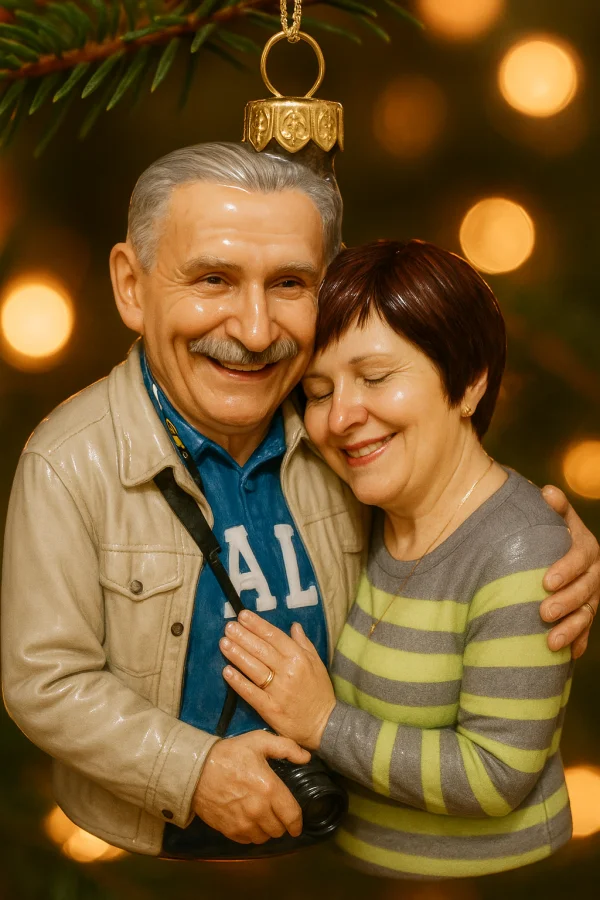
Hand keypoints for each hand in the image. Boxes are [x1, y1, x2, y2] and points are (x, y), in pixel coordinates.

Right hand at [192, 730, 309, 843]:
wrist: (196, 769)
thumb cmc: (229, 754)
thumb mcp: (259, 741)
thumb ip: (286, 747)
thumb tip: (306, 758)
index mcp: (269, 789)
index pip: (292, 816)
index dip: (297, 823)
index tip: (297, 825)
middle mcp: (259, 810)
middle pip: (279, 830)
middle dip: (281, 824)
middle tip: (277, 815)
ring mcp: (243, 823)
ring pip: (264, 838)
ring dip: (266, 830)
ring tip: (263, 819)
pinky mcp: (229, 830)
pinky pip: (248, 841)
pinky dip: (251, 834)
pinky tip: (249, 822)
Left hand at [220, 609, 335, 750]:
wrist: (325, 725)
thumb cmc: (320, 691)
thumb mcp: (317, 663)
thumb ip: (304, 643)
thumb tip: (293, 625)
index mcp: (299, 658)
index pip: (274, 636)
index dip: (257, 625)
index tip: (243, 615)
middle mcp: (288, 671)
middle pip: (261, 650)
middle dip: (242, 636)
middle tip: (228, 626)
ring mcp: (278, 691)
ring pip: (254, 668)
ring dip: (237, 654)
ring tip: (224, 643)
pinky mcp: (270, 709)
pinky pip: (250, 693)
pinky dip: (238, 682)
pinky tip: (226, 671)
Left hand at [540, 485, 599, 657]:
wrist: (553, 549)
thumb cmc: (549, 532)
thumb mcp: (554, 517)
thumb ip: (554, 506)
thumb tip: (547, 492)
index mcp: (586, 548)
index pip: (579, 559)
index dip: (565, 570)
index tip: (545, 581)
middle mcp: (593, 574)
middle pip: (585, 591)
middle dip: (566, 603)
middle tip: (543, 612)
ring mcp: (591, 597)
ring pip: (586, 615)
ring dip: (571, 630)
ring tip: (550, 643)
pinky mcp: (584, 614)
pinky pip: (584, 632)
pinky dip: (577, 643)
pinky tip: (567, 656)